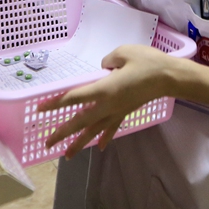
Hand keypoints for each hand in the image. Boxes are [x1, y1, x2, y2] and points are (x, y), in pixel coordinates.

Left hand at [38, 44, 180, 157]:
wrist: (169, 77)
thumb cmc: (147, 62)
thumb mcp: (123, 52)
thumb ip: (107, 61)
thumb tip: (103, 70)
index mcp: (104, 89)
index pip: (74, 97)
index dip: (55, 103)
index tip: (39, 109)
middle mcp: (107, 105)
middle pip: (80, 121)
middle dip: (62, 132)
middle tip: (46, 143)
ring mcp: (117, 111)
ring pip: (93, 130)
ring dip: (79, 143)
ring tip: (66, 155)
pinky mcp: (126, 112)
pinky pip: (111, 127)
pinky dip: (104, 137)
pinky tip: (98, 147)